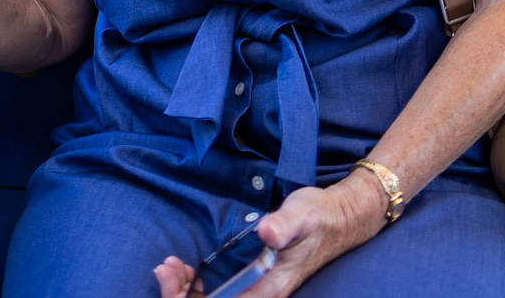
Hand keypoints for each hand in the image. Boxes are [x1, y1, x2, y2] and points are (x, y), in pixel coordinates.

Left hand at [149, 171, 388, 297]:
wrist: (338, 218)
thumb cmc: (318, 216)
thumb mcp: (299, 214)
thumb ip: (283, 225)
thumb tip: (267, 231)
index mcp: (269, 287)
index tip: (173, 274)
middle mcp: (261, 294)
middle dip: (180, 294)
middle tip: (166, 268)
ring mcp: (257, 289)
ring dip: (186, 291)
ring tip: (171, 267)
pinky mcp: (254, 280)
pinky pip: (220, 294)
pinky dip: (198, 285)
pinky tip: (188, 268)